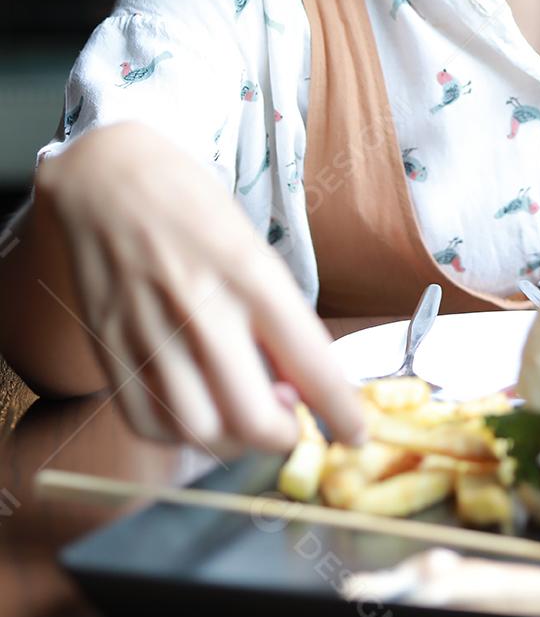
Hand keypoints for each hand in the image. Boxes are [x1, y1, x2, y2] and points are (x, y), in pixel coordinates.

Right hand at [34, 122, 367, 454]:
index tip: (355, 432)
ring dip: (232, 441)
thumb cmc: (191, 206)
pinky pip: (146, 423)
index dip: (340, 411)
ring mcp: (148, 331)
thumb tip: (299, 387)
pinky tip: (196, 411)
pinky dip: (179, 436)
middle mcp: (201, 306)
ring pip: (200, 430)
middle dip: (283, 436)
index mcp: (250, 272)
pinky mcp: (108, 346)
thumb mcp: (251, 247)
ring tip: (242, 416)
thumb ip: (274, 315)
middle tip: (290, 424)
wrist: (108, 175)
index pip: (310, 361)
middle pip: (253, 416)